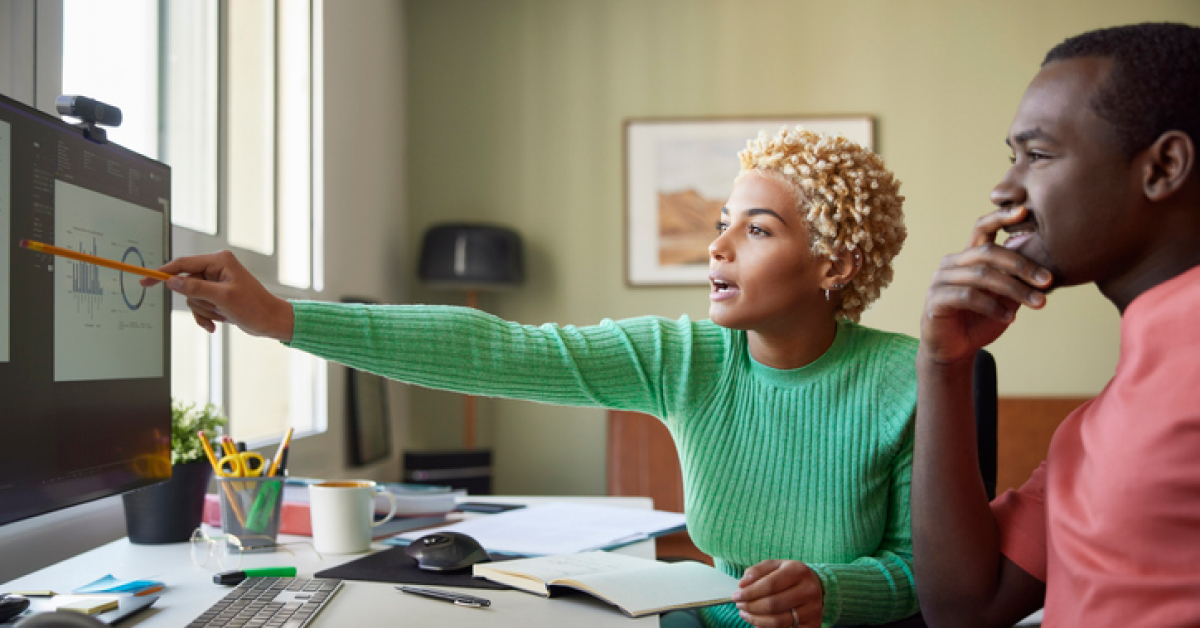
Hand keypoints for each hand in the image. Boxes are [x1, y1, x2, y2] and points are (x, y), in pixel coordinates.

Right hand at [140, 250, 294, 340]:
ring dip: (204, 311)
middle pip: (186, 284)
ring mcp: (216, 282)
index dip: (162, 273)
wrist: (271, 321)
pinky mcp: (217, 295)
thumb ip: (195, 288)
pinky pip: (200, 306)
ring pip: (192, 298)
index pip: (183, 264)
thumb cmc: (254, 307)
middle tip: (216, 308)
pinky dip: (206, 317)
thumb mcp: (222, 298)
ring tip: (222, 314)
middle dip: (198, 301)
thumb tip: (172, 281)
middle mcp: (216, 268)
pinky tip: (216, 325)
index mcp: (219, 261)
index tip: (145, 281)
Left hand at [732, 560, 822, 626]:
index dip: (749, 592)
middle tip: (739, 606)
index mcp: (798, 571)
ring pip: (778, 621)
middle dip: (750, 606)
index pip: (769, 585)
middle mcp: (808, 590)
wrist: (815, 586)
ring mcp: (812, 609)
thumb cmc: (789, 575)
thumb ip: (757, 571)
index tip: (736, 595)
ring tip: (745, 614)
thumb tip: (742, 584)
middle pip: (773, 604)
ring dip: (756, 619)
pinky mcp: (813, 624)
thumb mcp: (775, 566)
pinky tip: (757, 623)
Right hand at [921, 206, 1051, 366]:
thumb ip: (1018, 280)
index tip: (1026, 210)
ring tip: (1038, 303)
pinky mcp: (935, 300)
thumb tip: (1049, 265)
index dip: (1001, 216)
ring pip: (981, 275)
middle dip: (1022, 265)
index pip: (982, 228)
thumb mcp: (1005, 298)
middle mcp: (951, 263)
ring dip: (1014, 289)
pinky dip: (993, 307)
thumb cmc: (980, 321)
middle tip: (1048, 280)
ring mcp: (940, 281)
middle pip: (987, 251)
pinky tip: (1009, 318)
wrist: (953, 351)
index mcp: (967, 256)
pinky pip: (968, 297)